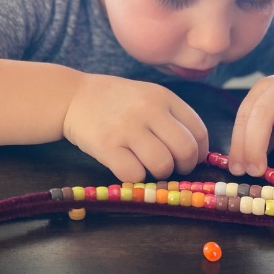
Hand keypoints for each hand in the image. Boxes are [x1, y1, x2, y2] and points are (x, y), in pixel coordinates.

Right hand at [63, 74, 208, 181]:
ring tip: (146, 166)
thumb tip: (198, 153)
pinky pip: (134, 174)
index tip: (188, 159)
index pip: (199, 132)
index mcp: (164, 97)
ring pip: (162, 165)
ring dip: (158, 174)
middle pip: (186, 151)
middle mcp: (149, 110)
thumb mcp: (148, 96)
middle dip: (183, 167)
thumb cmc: (115, 102)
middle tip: (171, 168)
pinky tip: (127, 166)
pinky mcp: (107, 146)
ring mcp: (127, 127)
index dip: (199, 152)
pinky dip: (134, 177)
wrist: (73, 96)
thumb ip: (172, 118)